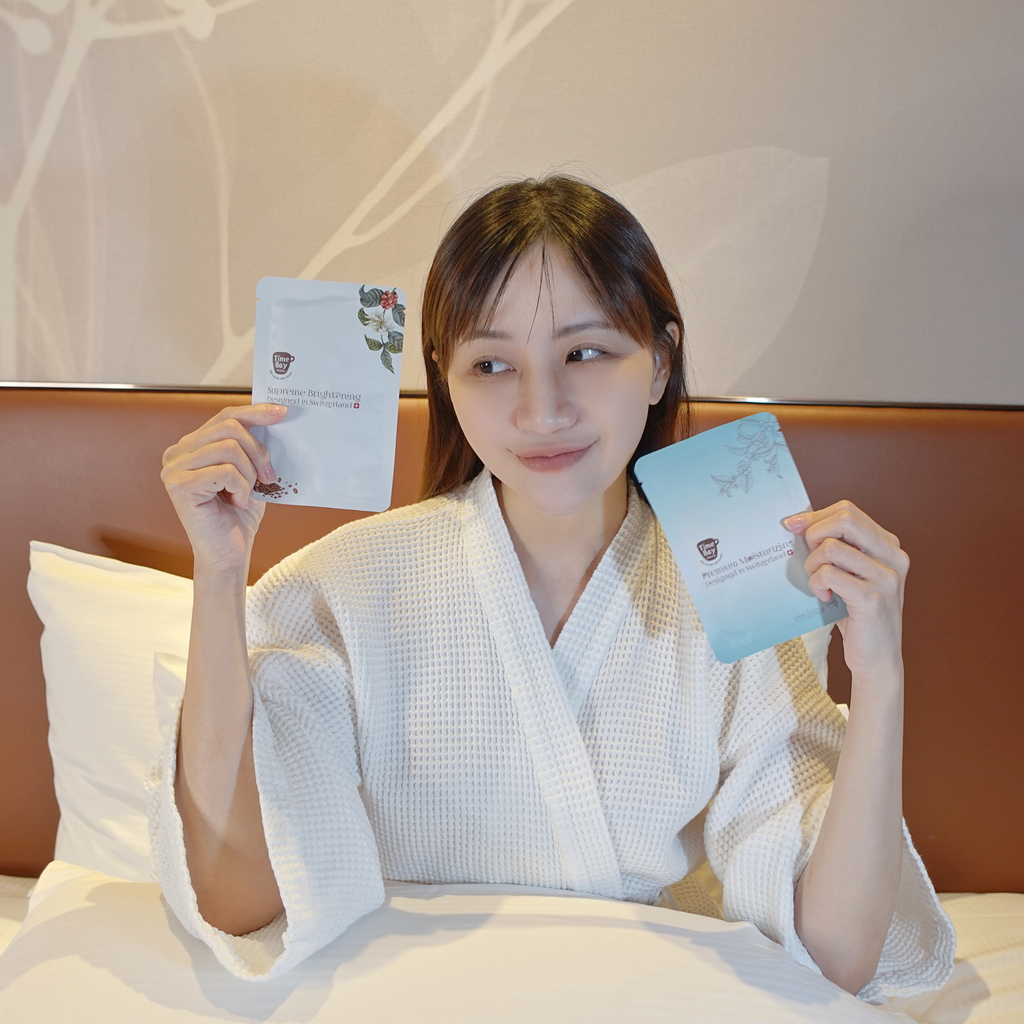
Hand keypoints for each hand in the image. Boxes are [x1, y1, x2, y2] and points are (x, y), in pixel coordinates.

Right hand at [161, 404, 286, 574]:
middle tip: (269, 478)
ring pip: (229, 448)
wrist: (229, 554)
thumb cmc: (239, 515)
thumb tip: (274, 416)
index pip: (225, 415)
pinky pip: (224, 472)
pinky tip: (237, 503)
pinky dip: (241, 488)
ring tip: (247, 494)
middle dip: (258, 451)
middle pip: (229, 427)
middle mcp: (177, 453)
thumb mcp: (250, 472)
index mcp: (191, 445)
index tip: (281, 412)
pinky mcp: (179, 485)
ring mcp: (174, 468)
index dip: (254, 412)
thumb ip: (252, 446)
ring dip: (249, 474)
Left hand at [784, 500, 907, 686]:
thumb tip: (796, 523)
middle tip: (809, 558)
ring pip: (832, 547)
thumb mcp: (850, 574)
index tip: (792, 525)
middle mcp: (893, 556)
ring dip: (813, 564)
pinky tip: (823, 596)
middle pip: (843, 519)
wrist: (878, 658)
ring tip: (818, 582)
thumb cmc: (858, 614)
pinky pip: (829, 574)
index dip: (815, 515)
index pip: (848, 511)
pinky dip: (817, 583)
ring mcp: (886, 576)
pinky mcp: (872, 597)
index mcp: (888, 545)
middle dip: (814, 533)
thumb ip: (836, 549)